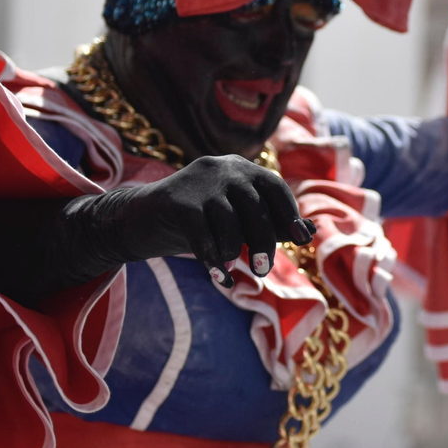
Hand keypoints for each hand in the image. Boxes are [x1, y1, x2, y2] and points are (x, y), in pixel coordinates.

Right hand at [67, 155, 311, 287]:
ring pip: (229, 221)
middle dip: (264, 241)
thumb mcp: (234, 219)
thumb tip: (309, 232)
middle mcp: (222, 168)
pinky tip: (220, 278)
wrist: (138, 219)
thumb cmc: (197, 221)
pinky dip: (213, 260)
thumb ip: (268, 222)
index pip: (274, 187)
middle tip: (264, 271)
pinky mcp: (176, 202)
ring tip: (236, 269)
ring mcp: (198, 183)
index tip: (301, 240)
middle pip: (255, 206)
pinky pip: (202, 235)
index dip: (289, 213)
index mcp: (240, 168)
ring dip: (235, 250)